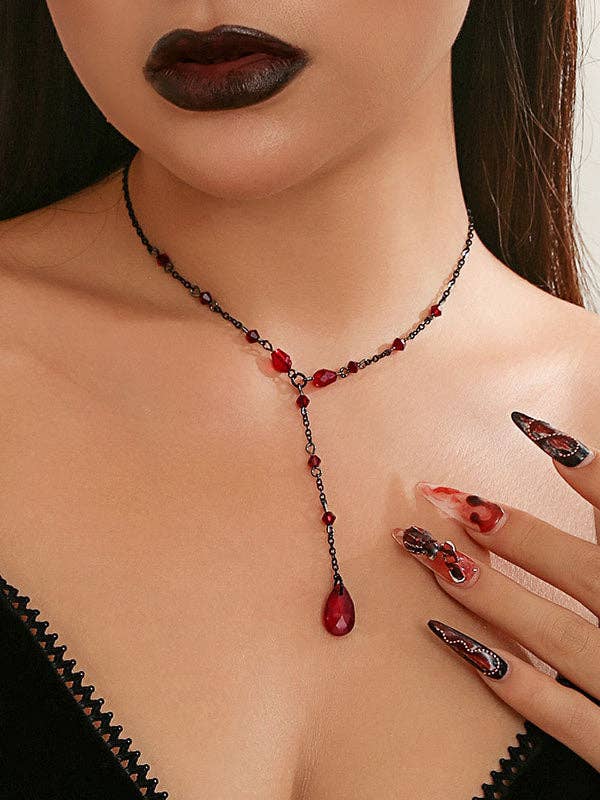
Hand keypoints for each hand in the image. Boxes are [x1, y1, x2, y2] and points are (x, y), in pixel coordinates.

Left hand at [392, 410, 599, 769]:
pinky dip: (503, 674)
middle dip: (516, 532)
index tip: (533, 430)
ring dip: (493, 592)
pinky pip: (556, 713)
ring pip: (558, 634)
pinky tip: (445, 633)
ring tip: (434, 555)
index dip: (593, 476)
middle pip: (584, 571)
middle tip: (447, 498)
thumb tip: (572, 460)